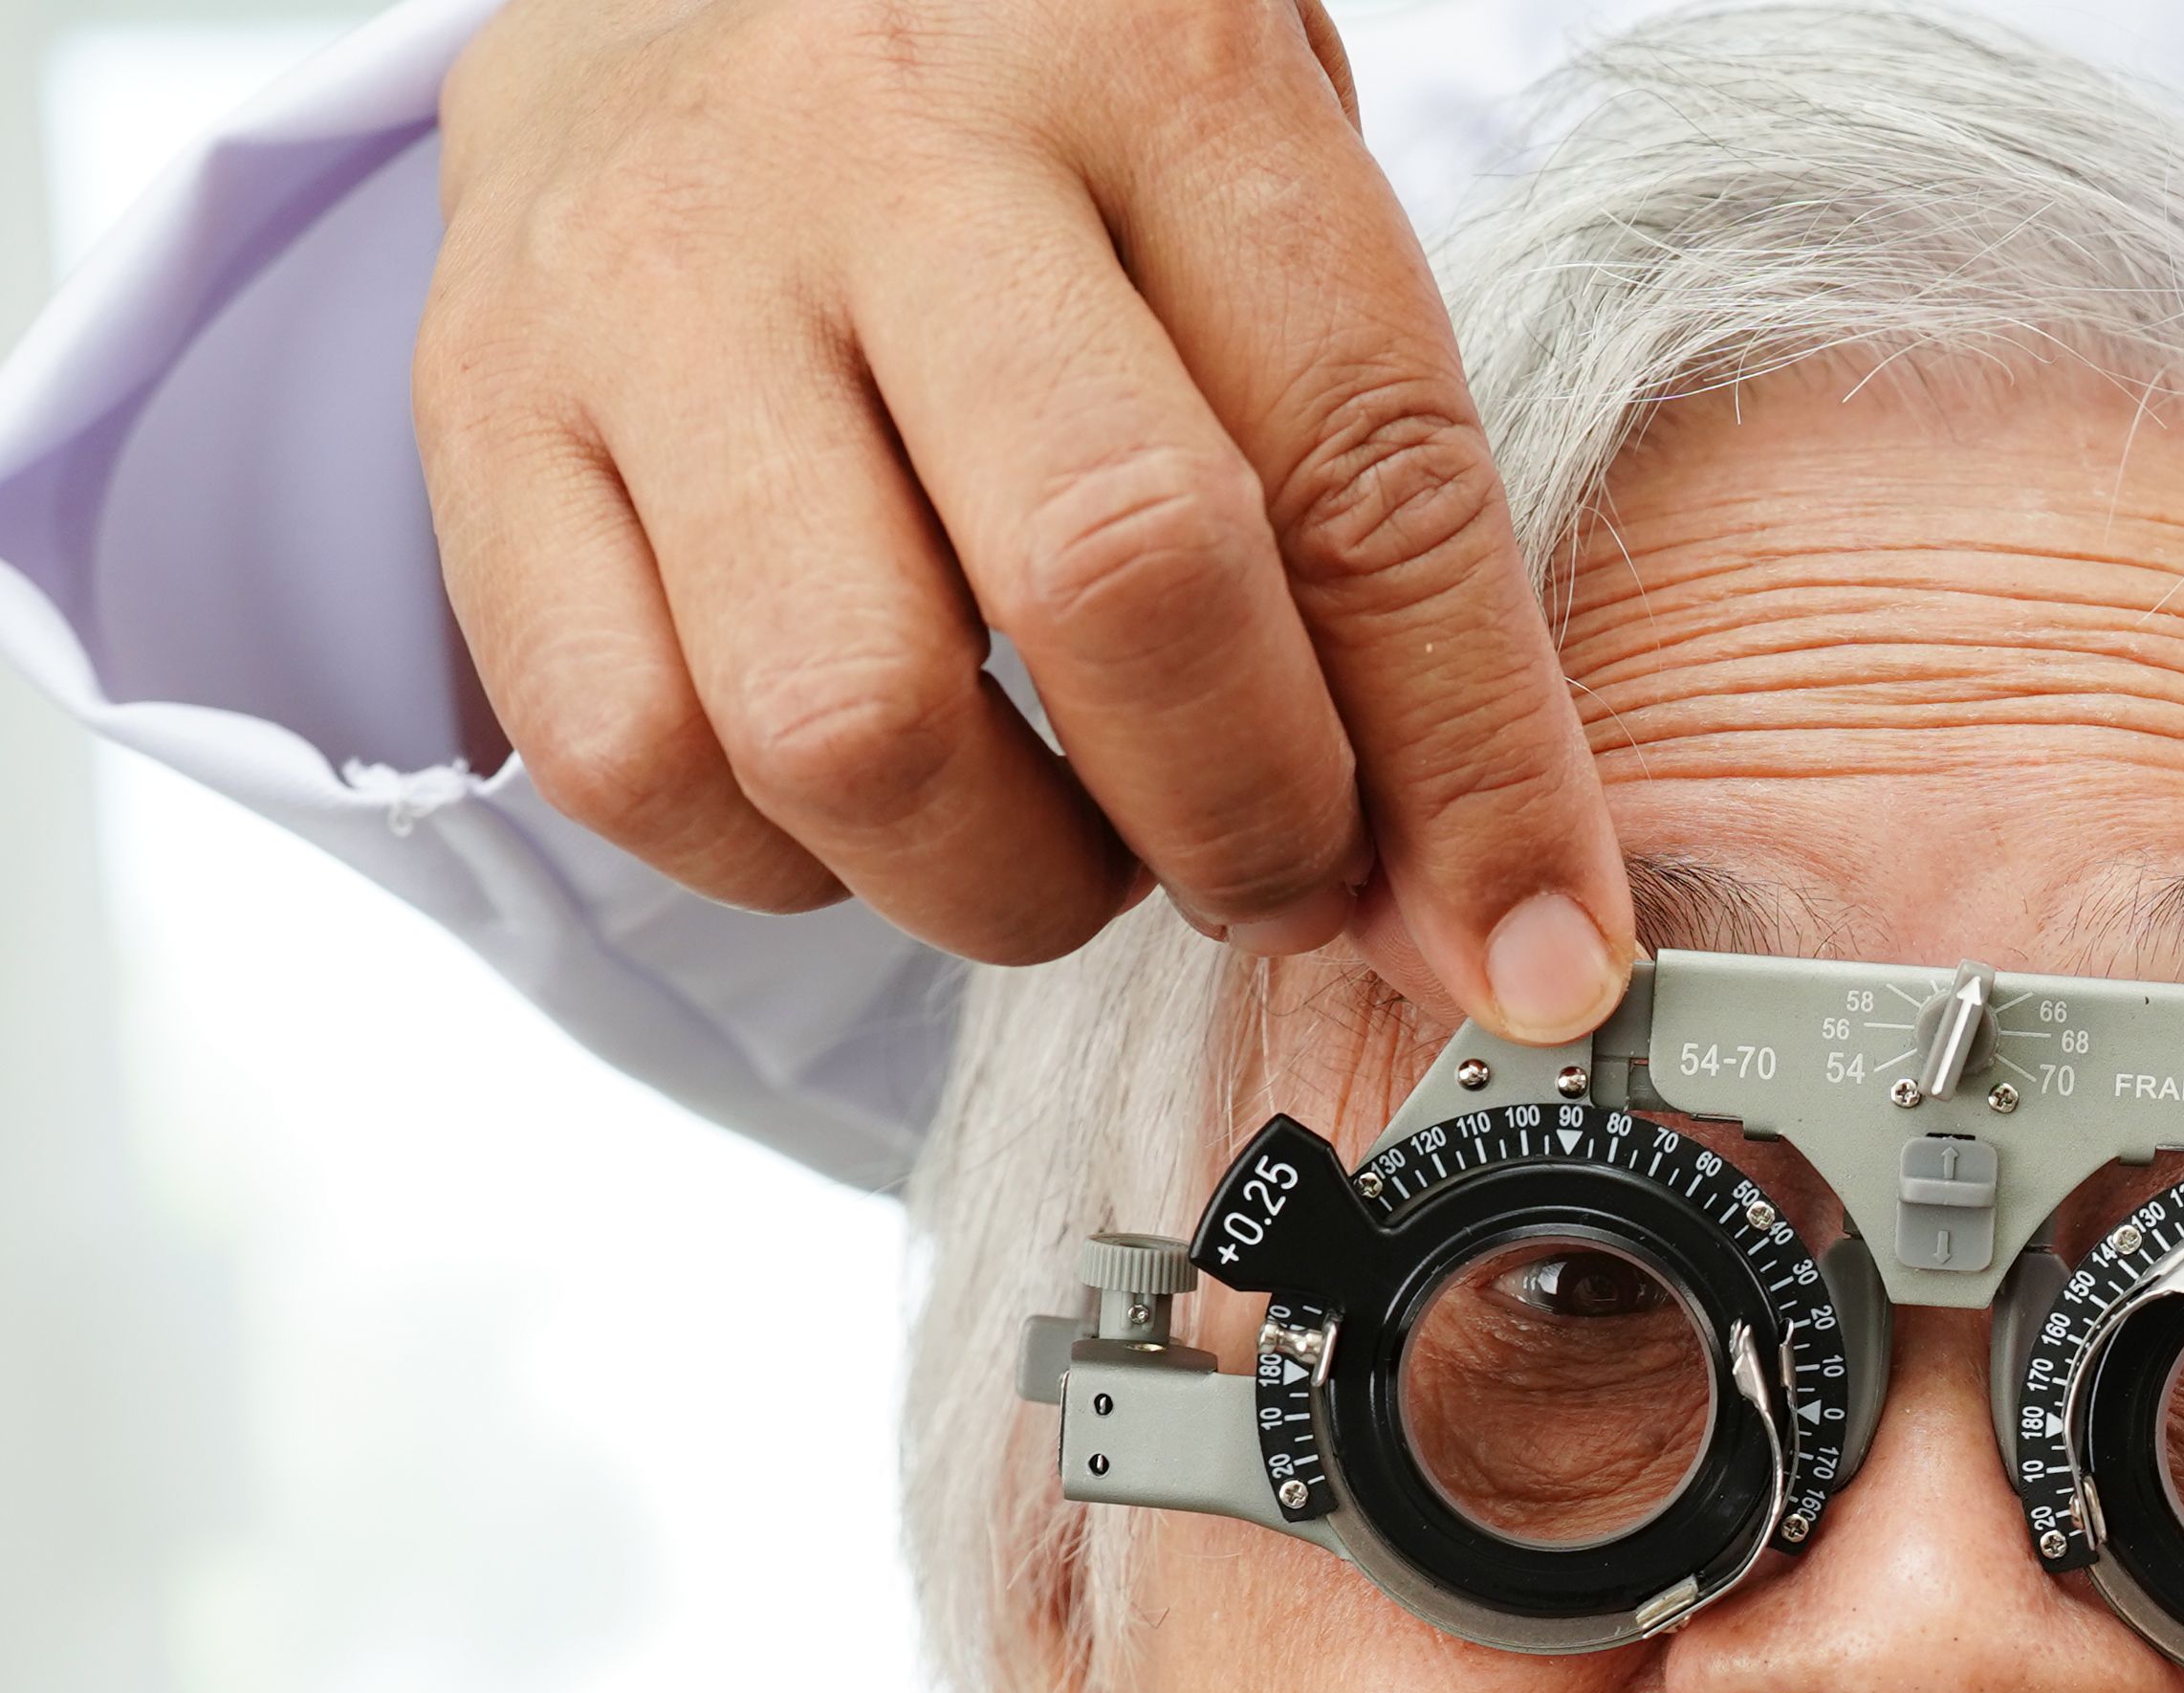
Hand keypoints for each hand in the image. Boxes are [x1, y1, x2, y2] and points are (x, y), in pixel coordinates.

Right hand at [420, 0, 1632, 1033]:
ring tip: (1084, 842)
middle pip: (1116, 583)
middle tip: (1287, 883)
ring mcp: (657, 283)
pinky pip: (640, 758)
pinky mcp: (483, 415)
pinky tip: (882, 800)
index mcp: (1147, 67)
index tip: (1533, 945)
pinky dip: (793, 864)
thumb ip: (1386, 517)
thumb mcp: (1259, 213)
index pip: (1364, 474)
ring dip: (1018, 881)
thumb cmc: (1039, 123)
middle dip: (1249, 824)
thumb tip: (1493, 914)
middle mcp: (887, 154)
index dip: (1475, 765)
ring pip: (854, 721)